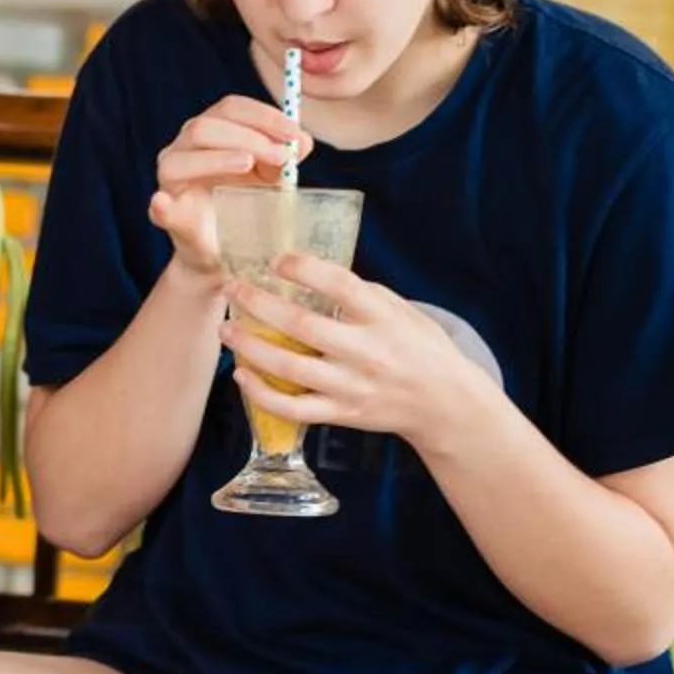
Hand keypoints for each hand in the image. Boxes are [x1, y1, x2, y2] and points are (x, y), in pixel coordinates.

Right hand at [149, 97, 311, 280]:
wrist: (230, 250)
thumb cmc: (248, 204)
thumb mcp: (274, 177)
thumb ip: (285, 157)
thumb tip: (300, 141)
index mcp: (211, 132)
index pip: (231, 108)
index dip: (264, 115)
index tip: (294, 133)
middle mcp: (184, 148)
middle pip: (206, 126)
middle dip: (248, 136)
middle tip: (281, 156)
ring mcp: (170, 180)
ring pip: (183, 156)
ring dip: (219, 157)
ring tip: (248, 165)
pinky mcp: (167, 215)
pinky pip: (159, 208)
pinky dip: (160, 205)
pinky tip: (163, 202)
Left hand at [222, 254, 491, 449]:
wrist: (446, 404)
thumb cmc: (419, 348)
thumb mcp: (401, 312)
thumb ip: (361, 295)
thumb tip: (308, 273)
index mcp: (384, 318)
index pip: (341, 285)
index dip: (305, 269)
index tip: (277, 259)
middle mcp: (367, 352)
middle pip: (302, 326)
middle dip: (259, 304)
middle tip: (232, 289)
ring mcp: (352, 386)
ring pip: (288, 368)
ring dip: (250, 347)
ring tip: (227, 330)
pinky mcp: (342, 414)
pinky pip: (292, 408)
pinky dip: (260, 394)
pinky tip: (242, 375)